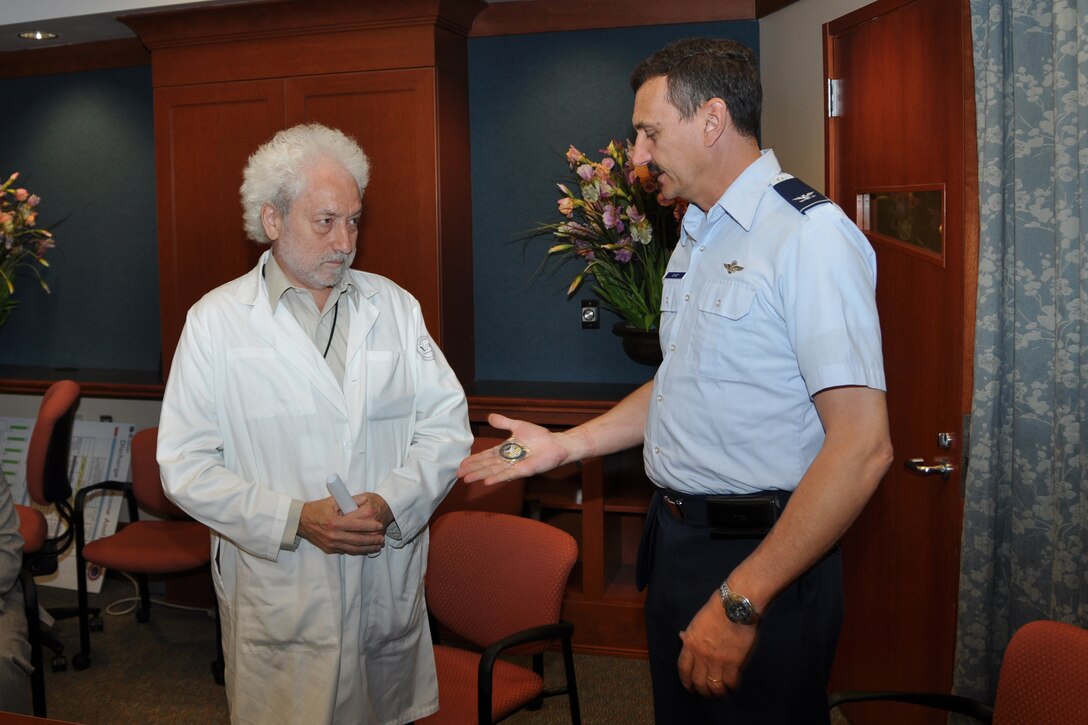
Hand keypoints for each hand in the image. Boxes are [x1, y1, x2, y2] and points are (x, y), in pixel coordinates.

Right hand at [298, 492, 391, 555]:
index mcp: (335, 522)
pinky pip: (346, 551)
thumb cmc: (317, 509)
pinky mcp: (329, 549)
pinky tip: (365, 548)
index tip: (380, 526)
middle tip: (382, 539)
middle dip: (372, 540)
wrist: (300, 521)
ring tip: (377, 546)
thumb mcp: (333, 501)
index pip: (357, 525)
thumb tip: (365, 500)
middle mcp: (334, 535)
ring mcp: (331, 544)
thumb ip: (350, 501)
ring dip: (367, 548)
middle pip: (358, 540)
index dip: (370, 526)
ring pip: (353, 549)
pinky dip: (357, 550)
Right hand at [456, 413, 571, 484]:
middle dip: (473, 470)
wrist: (556, 444)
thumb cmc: (539, 437)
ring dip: (481, 475)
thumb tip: (489, 416)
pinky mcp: (525, 470)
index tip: (461, 464)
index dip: (473, 460)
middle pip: (486, 466)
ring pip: (494, 471)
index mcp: (505, 451)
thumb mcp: (518, 426)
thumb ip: (504, 423)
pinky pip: (509, 475)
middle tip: (458, 474)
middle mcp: (508, 460)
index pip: (486, 456)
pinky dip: (498, 478)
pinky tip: (487, 482)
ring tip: (467, 479)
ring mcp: (515, 466)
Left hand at [676, 592, 757, 697]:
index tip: (689, 686)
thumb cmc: (715, 610)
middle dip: (701, 690)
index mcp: (690, 644)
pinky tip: (732, 687)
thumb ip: (690, 633)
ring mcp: (717, 661)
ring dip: (716, 692)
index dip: (685, 680)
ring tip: (720, 694)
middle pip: (698, 680)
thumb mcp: (697, 621)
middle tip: (705, 694)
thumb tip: (682, 637)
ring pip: (714, 685)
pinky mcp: (733, 663)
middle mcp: (701, 656)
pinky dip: (731, 687)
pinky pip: (730, 682)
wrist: (734, 607)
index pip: (683, 668)